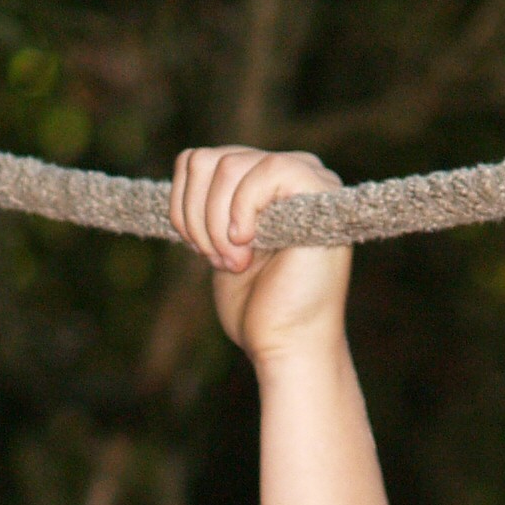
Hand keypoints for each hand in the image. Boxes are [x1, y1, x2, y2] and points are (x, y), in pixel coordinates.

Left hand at [171, 146, 351, 365]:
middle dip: (198, 218)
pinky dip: (242, 212)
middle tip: (218, 261)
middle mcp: (289, 170)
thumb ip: (212, 203)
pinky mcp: (319, 188)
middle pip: (208, 160)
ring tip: (235, 261)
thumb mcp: (221, 245)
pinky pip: (263, 171)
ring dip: (216, 223)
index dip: (184, 207)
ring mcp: (308, 176)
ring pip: (226, 165)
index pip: (200, 162)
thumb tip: (191, 161)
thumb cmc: (259, 307)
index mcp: (264, 182)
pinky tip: (249, 246)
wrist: (289, 343)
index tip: (200, 251)